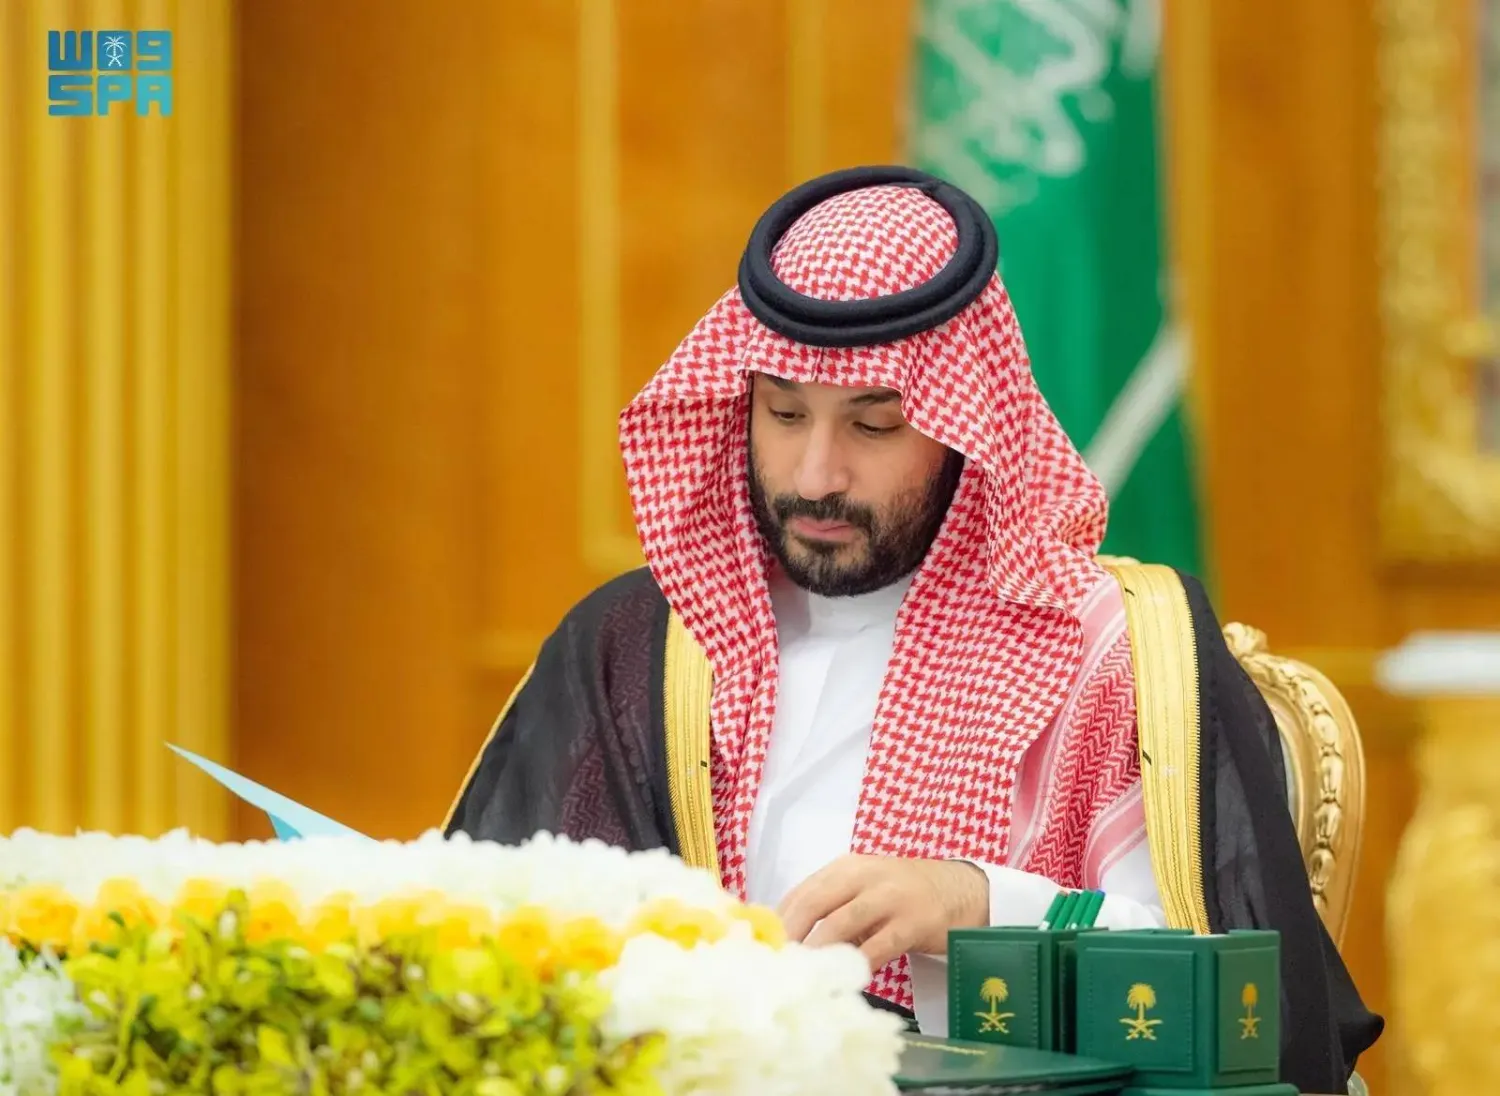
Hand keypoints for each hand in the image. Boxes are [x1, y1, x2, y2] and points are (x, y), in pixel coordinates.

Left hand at [776, 854, 989, 972]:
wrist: (960, 890)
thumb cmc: (903, 894)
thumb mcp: (864, 888)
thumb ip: (831, 905)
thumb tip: (787, 937)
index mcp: (846, 867)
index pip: (802, 891)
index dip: (779, 919)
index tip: (762, 946)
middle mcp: (864, 876)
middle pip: (815, 902)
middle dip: (790, 934)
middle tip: (774, 963)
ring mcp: (889, 897)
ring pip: (841, 923)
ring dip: (817, 950)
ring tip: (801, 974)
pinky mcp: (912, 922)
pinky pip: (878, 946)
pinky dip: (859, 963)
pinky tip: (848, 979)